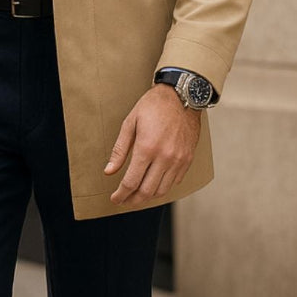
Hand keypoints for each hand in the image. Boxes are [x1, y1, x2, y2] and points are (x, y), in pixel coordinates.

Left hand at [105, 84, 201, 206]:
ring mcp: (178, 160)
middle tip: (124, 201)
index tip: (115, 198)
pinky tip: (154, 184)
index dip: (121, 194)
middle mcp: (165, 157)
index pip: (131, 182)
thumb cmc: (153, 106)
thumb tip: (109, 171)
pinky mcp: (188, 159)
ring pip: (162, 190)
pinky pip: (175, 182)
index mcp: (147, 148)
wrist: (182, 96)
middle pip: (147, 191)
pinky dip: (163, 187)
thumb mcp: (130, 123)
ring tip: (137, 195)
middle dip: (132, 201)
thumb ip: (119, 150)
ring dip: (148, 197)